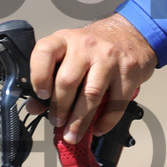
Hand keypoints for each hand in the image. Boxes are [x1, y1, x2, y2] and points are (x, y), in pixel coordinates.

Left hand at [30, 14, 156, 142]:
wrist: (132, 32)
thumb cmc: (96, 46)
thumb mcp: (69, 52)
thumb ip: (51, 76)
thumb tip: (35, 107)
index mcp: (66, 40)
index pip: (45, 52)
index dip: (39, 76)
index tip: (40, 95)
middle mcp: (86, 46)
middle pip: (67, 81)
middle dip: (59, 108)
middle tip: (57, 122)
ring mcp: (109, 59)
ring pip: (91, 95)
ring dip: (79, 121)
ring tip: (73, 134)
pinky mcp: (128, 72)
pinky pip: (116, 104)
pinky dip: (105, 122)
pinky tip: (98, 128)